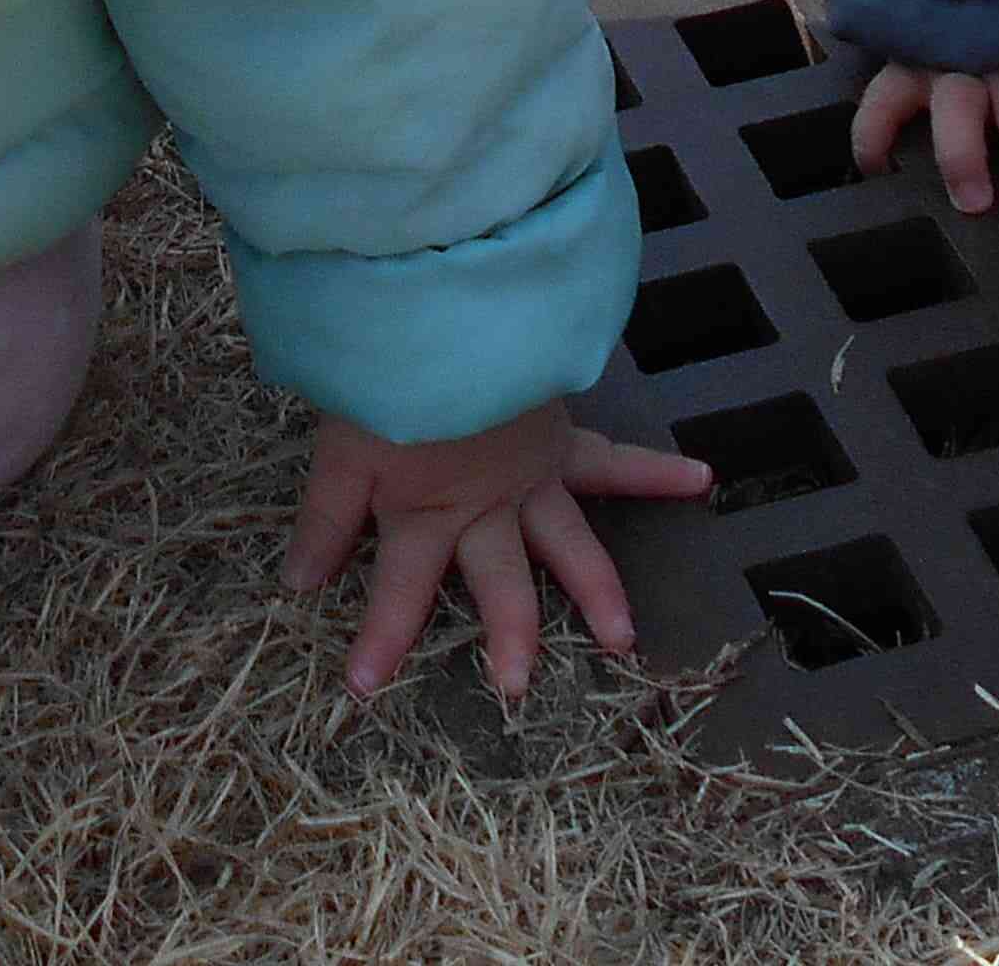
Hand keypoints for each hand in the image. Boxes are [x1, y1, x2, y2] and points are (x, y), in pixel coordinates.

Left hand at [282, 397, 712, 697]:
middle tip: (517, 690)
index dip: (383, 642)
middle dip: (510, 638)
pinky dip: (657, 470)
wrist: (447, 307)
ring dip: (599, 591)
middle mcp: (487, 507)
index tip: (365, 690)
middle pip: (500, 583)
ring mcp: (532, 475)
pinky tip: (700, 478)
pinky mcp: (560, 437)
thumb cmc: (388, 371)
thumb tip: (298, 583)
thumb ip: (325, 518)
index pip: (400, 591)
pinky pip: (615, 458)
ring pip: (570, 544)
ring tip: (622, 639)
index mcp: (426, 511)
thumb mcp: (339, 448)